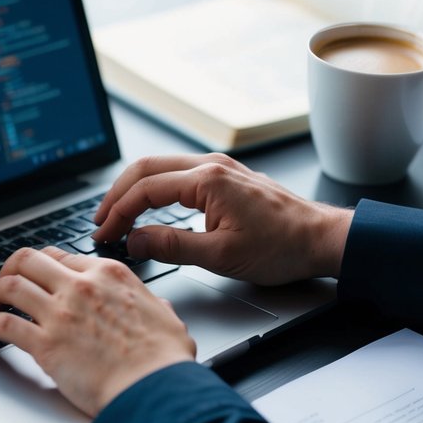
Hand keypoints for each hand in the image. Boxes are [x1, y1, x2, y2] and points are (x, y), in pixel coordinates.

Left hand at [0, 247, 195, 416]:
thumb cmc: (163, 360)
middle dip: (11, 267)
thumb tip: (156, 306)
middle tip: (6, 279)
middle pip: (29, 260)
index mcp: (109, 275)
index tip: (40, 276)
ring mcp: (60, 313)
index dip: (46, 266)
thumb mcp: (166, 317)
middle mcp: (80, 286)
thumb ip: (154, 305)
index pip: (63, 257)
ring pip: (10, 286)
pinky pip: (4, 324)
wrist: (154, 389)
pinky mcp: (45, 344)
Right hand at [93, 153, 352, 284]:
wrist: (322, 239)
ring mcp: (220, 169)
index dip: (118, 213)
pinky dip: (156, 189)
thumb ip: (172, 246)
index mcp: (208, 180)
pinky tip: (150, 207)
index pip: (146, 190)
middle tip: (100, 221)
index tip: (104, 234)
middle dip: (118, 194)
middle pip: (147, 168)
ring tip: (118, 215)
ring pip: (162, 168)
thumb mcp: (221, 256)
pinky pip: (180, 175)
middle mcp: (211, 166)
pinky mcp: (226, 178)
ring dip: (135, 189)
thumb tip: (135, 241)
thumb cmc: (283, 247)